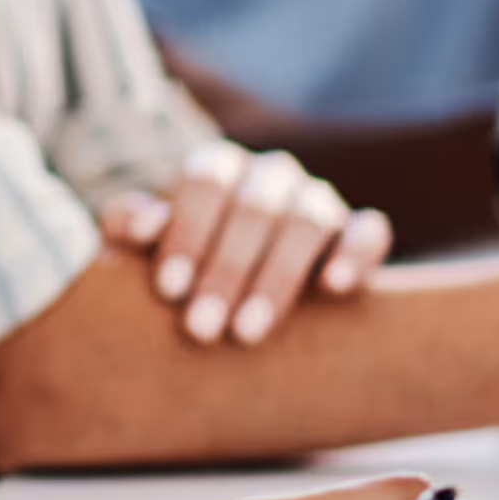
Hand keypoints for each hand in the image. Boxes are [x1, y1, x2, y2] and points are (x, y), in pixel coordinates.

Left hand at [102, 142, 396, 345]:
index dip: (186, 233)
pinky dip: (356, 253)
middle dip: (225, 271)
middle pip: (254, 207)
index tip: (168, 290)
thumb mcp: (139, 249)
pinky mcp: (358, 231)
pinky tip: (334, 288)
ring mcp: (318, 199)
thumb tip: (146, 223)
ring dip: (277, 276)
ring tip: (247, 333)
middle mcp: (270, 174)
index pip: (205, 181)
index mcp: (218, 166)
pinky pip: (369, 231)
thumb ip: (128, 226)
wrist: (232, 296)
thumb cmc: (176, 268)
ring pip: (308, 218)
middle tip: (200, 329)